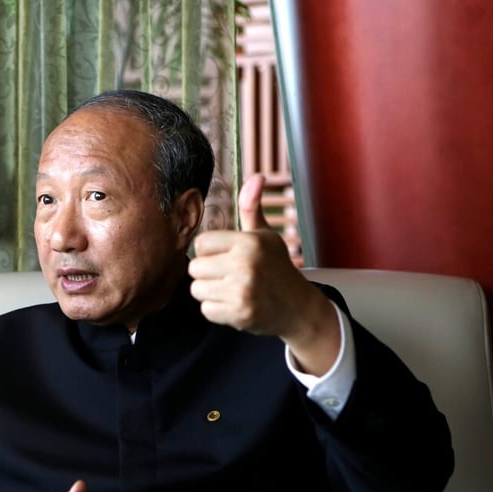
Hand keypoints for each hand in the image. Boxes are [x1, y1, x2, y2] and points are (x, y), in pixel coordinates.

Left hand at [188, 174, 339, 374]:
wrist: (298, 307)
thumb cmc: (277, 267)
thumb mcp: (266, 235)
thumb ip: (251, 207)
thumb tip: (257, 177)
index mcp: (249, 242)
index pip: (201, 243)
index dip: (209, 251)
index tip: (226, 257)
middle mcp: (245, 264)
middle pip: (194, 267)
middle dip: (207, 273)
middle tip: (228, 276)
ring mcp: (242, 291)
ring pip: (197, 289)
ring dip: (210, 292)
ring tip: (231, 290)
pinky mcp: (239, 314)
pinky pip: (206, 310)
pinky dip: (217, 310)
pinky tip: (234, 305)